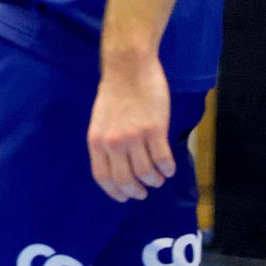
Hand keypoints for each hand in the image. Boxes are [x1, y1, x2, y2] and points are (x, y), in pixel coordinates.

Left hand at [87, 54, 174, 201]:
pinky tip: (169, 168)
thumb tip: (116, 165)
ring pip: (147, 173)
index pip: (102, 177)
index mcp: (96, 140)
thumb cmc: (115, 92)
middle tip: (144, 192)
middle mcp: (113, 142)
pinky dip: (168, 169)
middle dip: (136, 191)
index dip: (114, 191)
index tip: (124, 197)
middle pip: (125, 180)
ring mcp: (134, 137)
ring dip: (154, 180)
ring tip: (158, 178)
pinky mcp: (155, 130)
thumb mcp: (100, 120)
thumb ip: (105, 142)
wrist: (128, 68)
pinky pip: (163, 160)